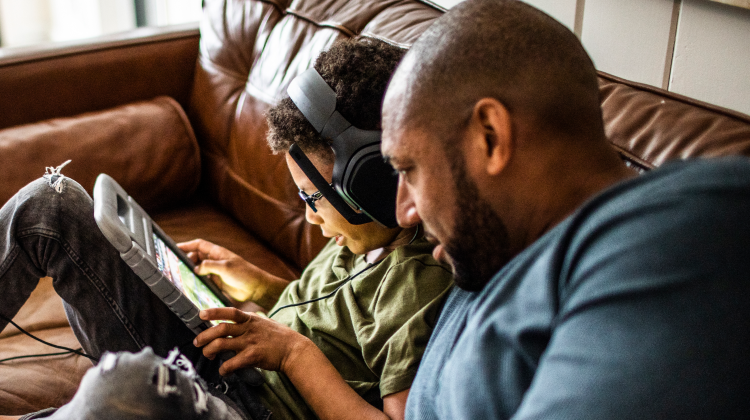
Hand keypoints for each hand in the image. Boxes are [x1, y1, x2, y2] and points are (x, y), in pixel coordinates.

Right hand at [178, 239, 288, 308]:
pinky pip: (203, 280)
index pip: (199, 245)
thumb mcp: (225, 267)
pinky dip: (196, 281)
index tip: (174, 248)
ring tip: (180, 276)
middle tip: (175, 266)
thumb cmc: (244, 274)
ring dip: (190, 271)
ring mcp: (215, 272)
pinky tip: (190, 285)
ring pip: (198, 269)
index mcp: (217, 252)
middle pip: (196, 257)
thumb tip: (196, 268)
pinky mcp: (217, 282)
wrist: (256, 288)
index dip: (186, 245)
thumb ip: (209, 266)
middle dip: (186, 260)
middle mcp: (215, 261)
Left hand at [193, 307, 311, 374]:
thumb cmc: (279, 337)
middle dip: (204, 335)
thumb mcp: (263, 323)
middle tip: (197, 342)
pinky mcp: (252, 356)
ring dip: (209, 350)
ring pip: (221, 344)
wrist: (294, 349)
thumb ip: (248, 322)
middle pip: (220, 329)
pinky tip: (223, 371)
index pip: (230, 312)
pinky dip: (224, 368)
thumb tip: (233, 323)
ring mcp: (250, 342)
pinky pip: (231, 363)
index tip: (201, 314)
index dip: (214, 312)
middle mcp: (248, 329)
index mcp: (250, 320)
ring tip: (207, 355)